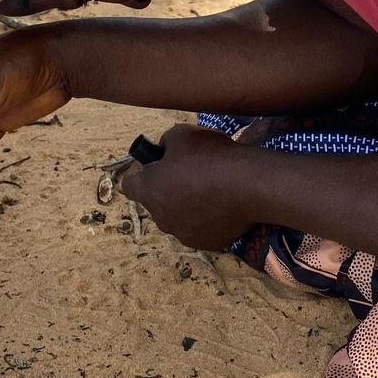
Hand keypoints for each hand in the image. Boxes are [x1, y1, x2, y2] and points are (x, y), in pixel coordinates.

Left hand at [120, 124, 252, 251]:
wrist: (249, 186)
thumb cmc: (211, 157)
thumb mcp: (182, 134)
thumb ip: (165, 142)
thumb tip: (164, 151)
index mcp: (149, 190)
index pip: (128, 184)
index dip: (139, 171)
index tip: (156, 162)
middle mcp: (160, 217)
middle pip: (156, 200)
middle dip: (166, 187)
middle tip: (190, 171)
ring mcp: (183, 234)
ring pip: (177, 216)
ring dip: (186, 204)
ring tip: (210, 188)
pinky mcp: (206, 244)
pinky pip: (199, 228)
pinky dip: (206, 218)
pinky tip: (221, 204)